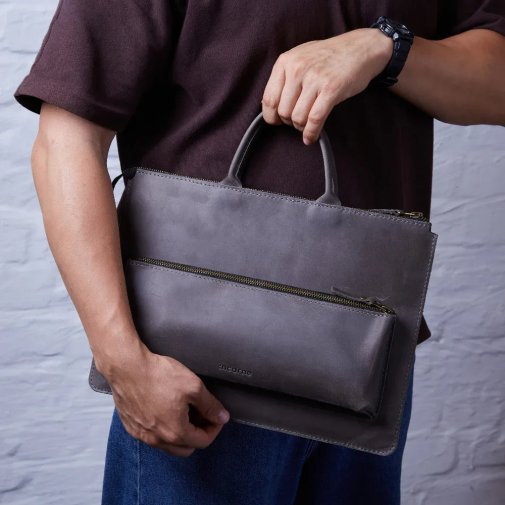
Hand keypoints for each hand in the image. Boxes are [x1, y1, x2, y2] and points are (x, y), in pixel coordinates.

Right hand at [97, 340, 230, 456]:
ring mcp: (142, 435)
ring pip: (168, 444)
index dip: (215, 428)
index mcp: (175, 432)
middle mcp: (157, 440)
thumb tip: (222, 417)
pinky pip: (152, 436)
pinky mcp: (131, 427)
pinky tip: (165, 410)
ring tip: (184, 411)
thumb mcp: (193, 386)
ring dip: (180, 433)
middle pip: (186, 447)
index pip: (203, 441)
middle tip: (202, 414)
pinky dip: (163, 429)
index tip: (216, 415)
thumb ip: (210, 405)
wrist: (127, 367)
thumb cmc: (158, 375)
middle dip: (198, 433)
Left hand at [261, 28, 392, 143]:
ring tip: (307, 126)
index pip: (269, 99)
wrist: (361, 48)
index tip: (277, 122)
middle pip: (283, 112)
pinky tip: (312, 137)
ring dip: (301, 128)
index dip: (271, 116)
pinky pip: (315, 120)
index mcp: (286, 61)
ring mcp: (315, 79)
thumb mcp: (300, 58)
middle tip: (298, 121)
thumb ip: (284, 78)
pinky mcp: (331, 89)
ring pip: (297, 118)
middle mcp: (298, 69)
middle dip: (289, 122)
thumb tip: (271, 106)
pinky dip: (311, 133)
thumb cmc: (329, 56)